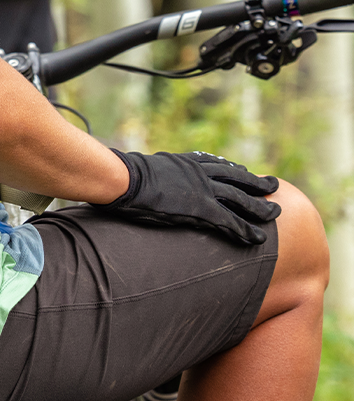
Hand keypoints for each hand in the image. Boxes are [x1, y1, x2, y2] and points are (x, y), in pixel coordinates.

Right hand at [100, 150, 280, 244]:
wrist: (123, 179)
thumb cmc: (124, 175)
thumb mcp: (144, 168)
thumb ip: (154, 173)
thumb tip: (143, 176)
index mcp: (185, 162)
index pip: (217, 164)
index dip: (234, 170)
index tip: (246, 172)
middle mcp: (199, 173)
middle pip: (236, 178)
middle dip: (257, 183)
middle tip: (274, 186)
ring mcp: (202, 190)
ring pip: (241, 199)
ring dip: (260, 208)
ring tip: (277, 214)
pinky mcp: (201, 208)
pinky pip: (231, 221)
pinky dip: (247, 230)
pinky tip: (260, 238)